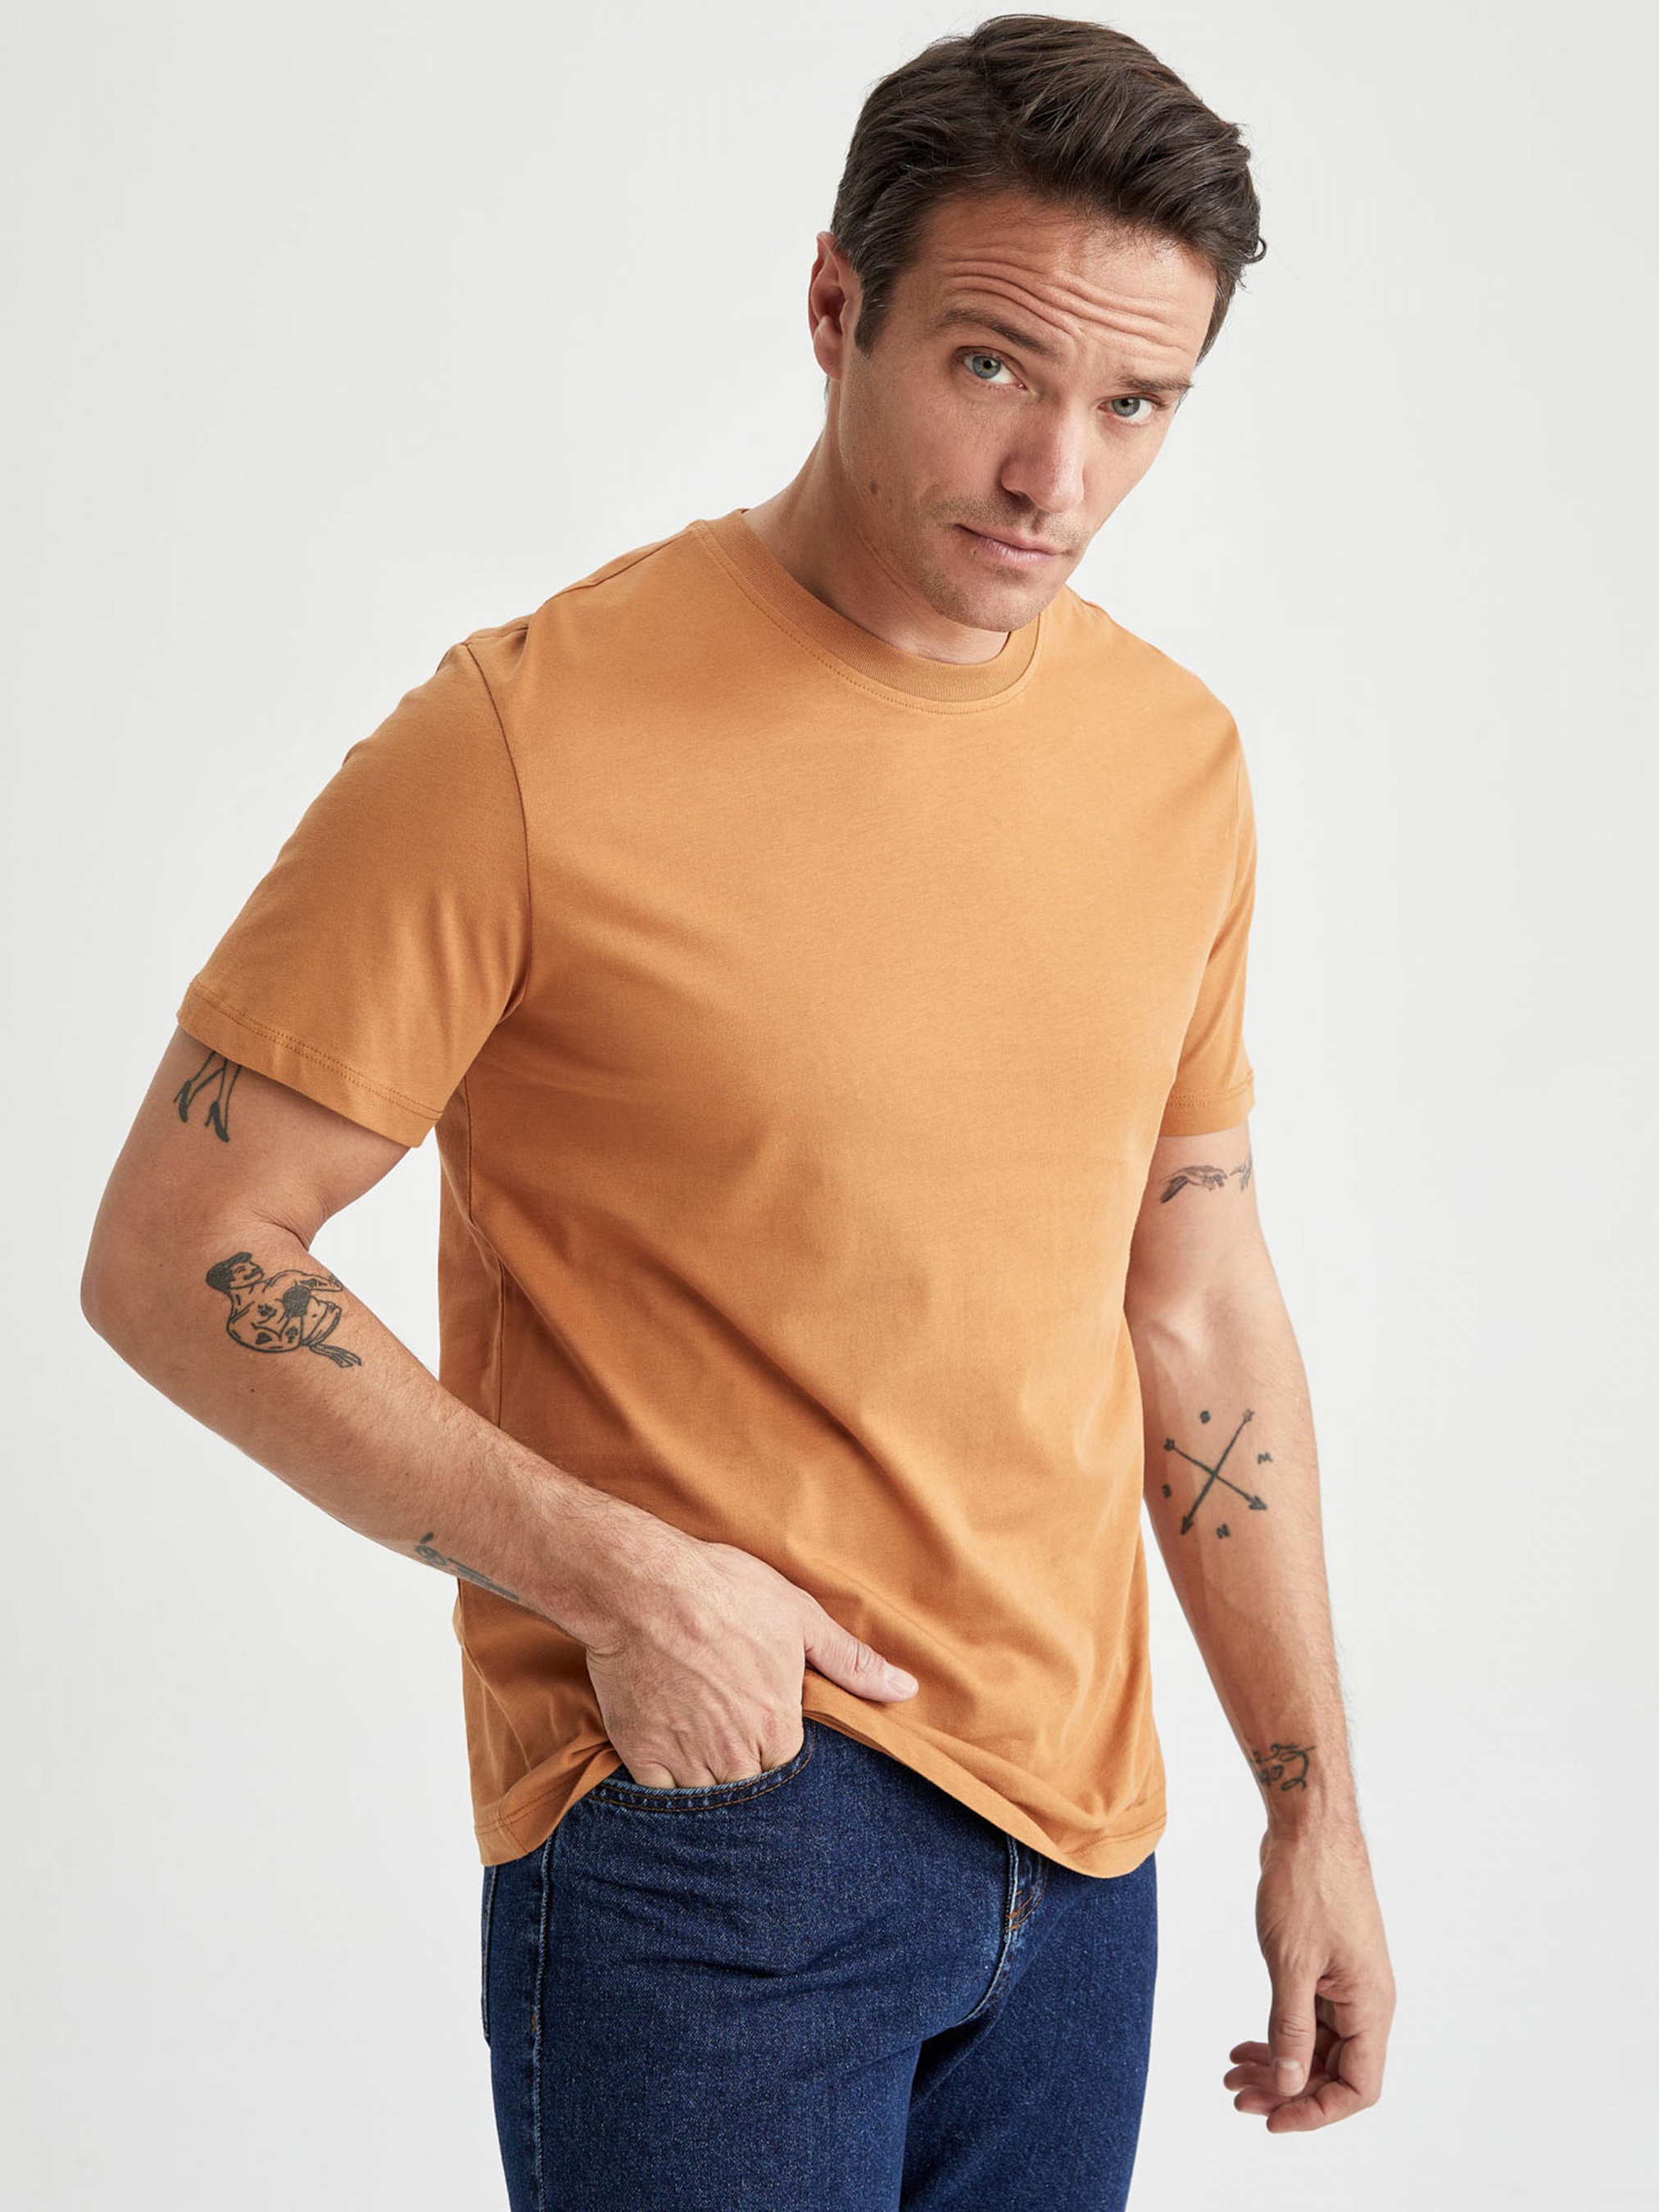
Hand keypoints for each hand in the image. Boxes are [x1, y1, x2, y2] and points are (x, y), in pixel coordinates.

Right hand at [582, 1532, 919, 1787]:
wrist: (642, 1586)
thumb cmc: (723, 1591)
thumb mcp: (798, 1615)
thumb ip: (850, 1661)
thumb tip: (905, 1690)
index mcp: (777, 1725)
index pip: (789, 1765)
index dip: (776, 1740)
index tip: (761, 1716)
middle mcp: (735, 1753)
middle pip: (748, 1783)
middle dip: (742, 1760)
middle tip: (725, 1720)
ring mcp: (686, 1758)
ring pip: (705, 1793)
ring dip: (705, 1771)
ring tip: (696, 1728)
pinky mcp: (641, 1754)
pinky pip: (660, 1793)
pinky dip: (665, 1777)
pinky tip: (666, 1741)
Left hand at [1224, 1821, 1395, 2130]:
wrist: (1309, 1826)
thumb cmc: (1308, 1885)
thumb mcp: (1292, 1963)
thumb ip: (1290, 2029)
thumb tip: (1289, 2085)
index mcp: (1370, 2006)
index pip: (1357, 2088)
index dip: (1316, 2111)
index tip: (1271, 2118)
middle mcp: (1365, 2001)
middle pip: (1332, 2071)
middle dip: (1285, 2089)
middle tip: (1236, 2097)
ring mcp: (1345, 1983)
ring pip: (1316, 2045)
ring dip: (1276, 2063)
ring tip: (1231, 2074)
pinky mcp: (1326, 1966)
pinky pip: (1306, 2016)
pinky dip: (1276, 2032)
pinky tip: (1244, 2043)